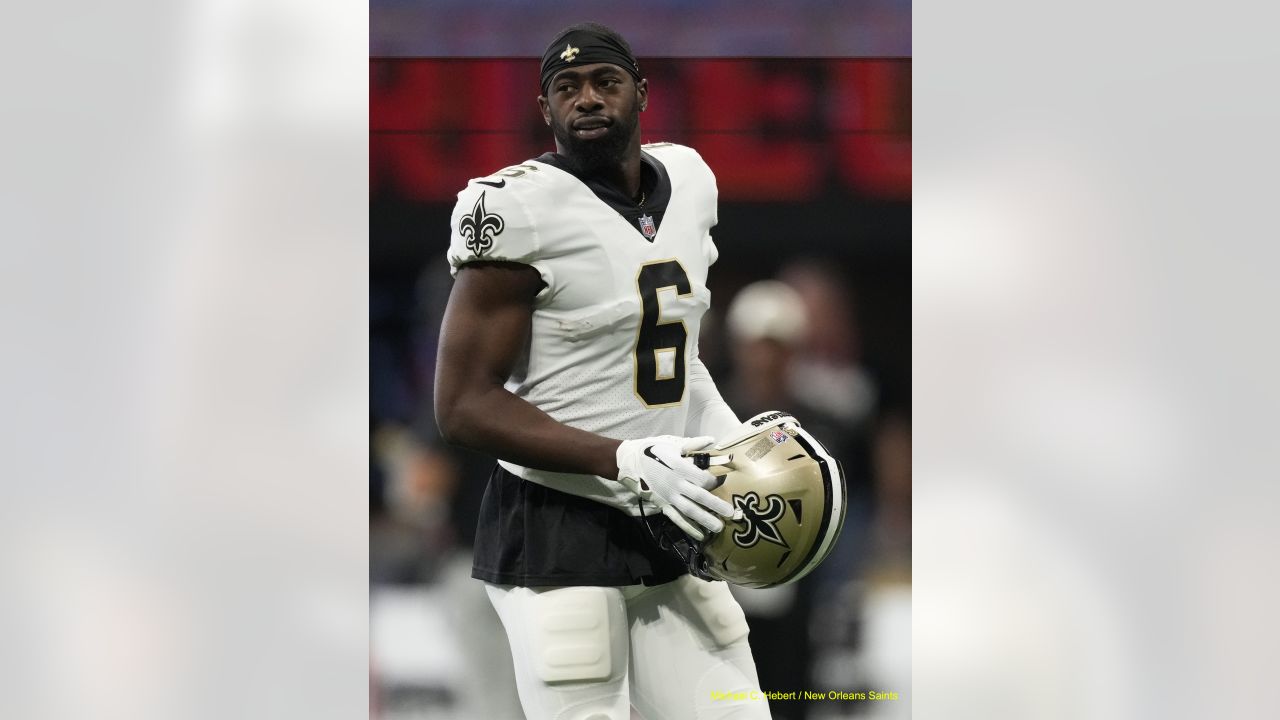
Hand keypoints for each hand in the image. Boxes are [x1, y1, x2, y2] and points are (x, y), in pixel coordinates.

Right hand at [615, 436, 735, 540]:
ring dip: (705, 520)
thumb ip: (694, 444)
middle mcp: (676, 484)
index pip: (702, 479)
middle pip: (700, 497)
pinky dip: (688, 527)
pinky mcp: (663, 504)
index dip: (716, 481)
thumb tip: (713, 440)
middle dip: (716, 505)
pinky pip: (676, 518)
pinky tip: (700, 535)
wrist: (630, 462)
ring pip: (689, 511)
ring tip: (718, 528)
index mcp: (680, 467)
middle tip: (732, 514)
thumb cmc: (653, 450)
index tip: (725, 480)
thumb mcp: (673, 443)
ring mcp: (669, 496)